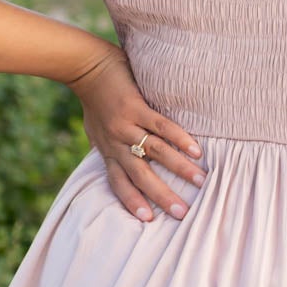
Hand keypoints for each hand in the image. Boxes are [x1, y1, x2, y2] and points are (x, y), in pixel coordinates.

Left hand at [67, 41, 206, 222]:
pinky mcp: (135, 107)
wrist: (85, 66)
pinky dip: (179, 138)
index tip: (148, 220)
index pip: (119, 182)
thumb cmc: (93, 98)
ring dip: (179, 168)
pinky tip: (196, 150)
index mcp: (108, 150)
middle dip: (162, 195)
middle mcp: (116, 143)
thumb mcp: (94, 129)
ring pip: (155, 153)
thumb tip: (110, 158)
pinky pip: (161, 126)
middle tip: (182, 213)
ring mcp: (126, 125)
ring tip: (201, 181)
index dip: (132, 201)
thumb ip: (105, 145)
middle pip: (140, 175)